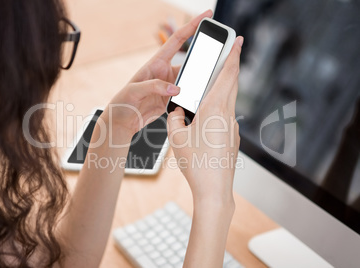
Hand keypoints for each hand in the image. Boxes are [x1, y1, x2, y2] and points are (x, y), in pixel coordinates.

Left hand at [104, 10, 213, 137]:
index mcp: (157, 62)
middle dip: (204, 57)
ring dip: (199, 82)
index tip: (206, 15)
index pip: (178, 39)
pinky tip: (200, 99)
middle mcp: (166, 72)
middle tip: (219, 56)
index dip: (192, 26)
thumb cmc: (124, 101)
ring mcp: (170, 86)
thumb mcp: (135, 90)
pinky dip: (195, 97)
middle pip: (190, 61)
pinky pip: (188, 95)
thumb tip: (176, 89)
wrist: (123, 120)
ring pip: (191, 80)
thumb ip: (155, 86)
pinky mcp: (172, 99)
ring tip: (209, 83)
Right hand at [167, 36, 243, 204]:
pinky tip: (206, 119)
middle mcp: (228, 115)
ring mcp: (233, 127)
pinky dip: (219, 109)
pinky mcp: (233, 138)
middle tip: (231, 52)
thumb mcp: (176, 138)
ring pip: (229, 101)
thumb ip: (174, 119)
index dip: (234, 55)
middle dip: (232, 66)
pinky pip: (226, 117)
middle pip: (232, 84)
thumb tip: (178, 112)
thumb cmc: (195, 164)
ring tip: (210, 88)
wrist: (214, 190)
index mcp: (214, 109)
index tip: (239, 41)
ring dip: (223, 89)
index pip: (227, 75)